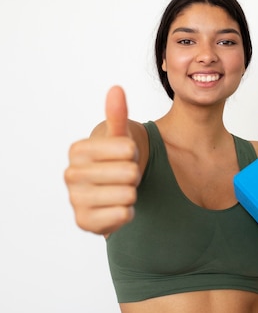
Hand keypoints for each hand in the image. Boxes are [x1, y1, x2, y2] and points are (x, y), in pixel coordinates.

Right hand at [64, 86, 139, 234]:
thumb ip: (118, 115)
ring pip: (128, 195)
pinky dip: (127, 212)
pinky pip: (123, 215)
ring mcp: (75, 200)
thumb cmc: (115, 160)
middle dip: (133, 175)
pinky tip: (116, 207)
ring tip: (118, 190)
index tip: (123, 156)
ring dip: (131, 194)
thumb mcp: (120, 136)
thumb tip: (116, 89)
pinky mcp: (84, 222)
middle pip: (130, 173)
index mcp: (77, 150)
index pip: (127, 149)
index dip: (133, 153)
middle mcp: (70, 174)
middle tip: (122, 176)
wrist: (110, 190)